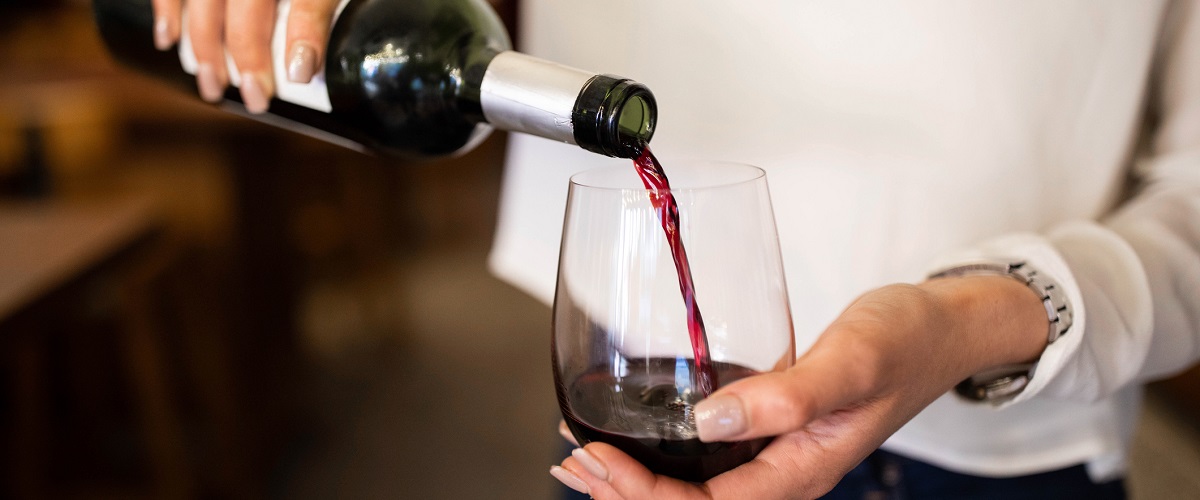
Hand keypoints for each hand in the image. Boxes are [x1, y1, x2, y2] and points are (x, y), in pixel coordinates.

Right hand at [151, 0, 341, 111]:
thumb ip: (320, 5)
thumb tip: (312, 59)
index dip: (304, 34)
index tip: (298, 75)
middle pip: (249, 2)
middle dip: (248, 55)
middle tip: (255, 99)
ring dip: (205, 45)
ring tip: (212, 86)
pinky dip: (167, 7)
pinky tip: (168, 38)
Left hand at [551, 276, 1048, 498]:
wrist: (942, 328)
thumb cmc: (906, 343)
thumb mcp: (850, 363)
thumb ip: (786, 397)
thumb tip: (709, 421)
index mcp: (799, 473)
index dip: (642, 492)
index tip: (595, 457)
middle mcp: (782, 472)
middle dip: (623, 490)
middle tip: (570, 458)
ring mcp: (776, 454)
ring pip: (693, 485)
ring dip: (634, 474)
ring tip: (582, 455)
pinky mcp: (771, 428)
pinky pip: (706, 457)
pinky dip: (661, 449)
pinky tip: (633, 434)